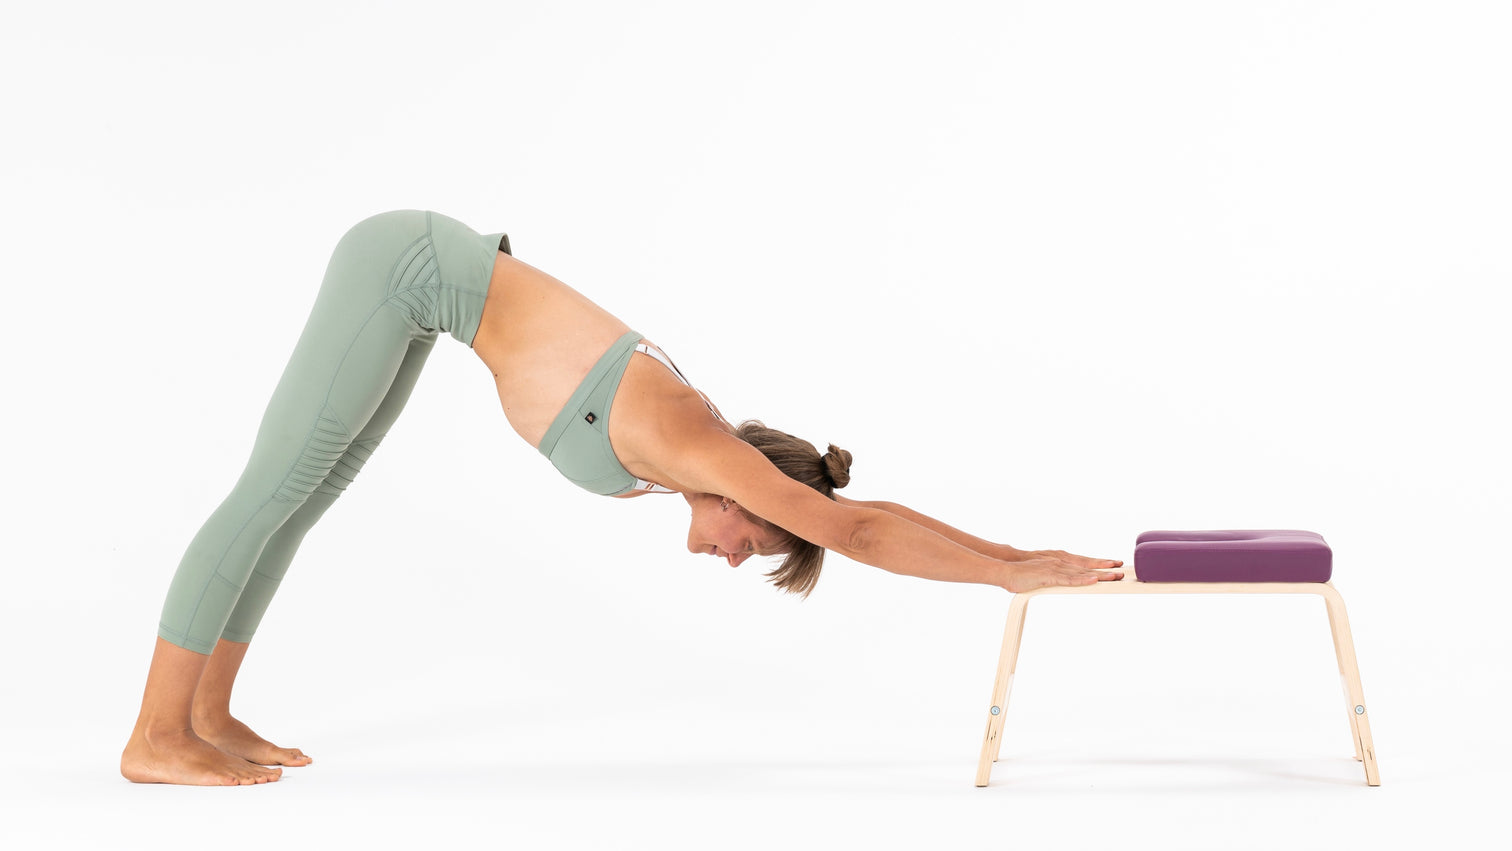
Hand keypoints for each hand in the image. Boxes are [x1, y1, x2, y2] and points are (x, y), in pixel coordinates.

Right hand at [1001, 552, 1124, 592]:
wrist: (1005, 570)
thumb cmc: (1022, 574)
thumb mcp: (1043, 575)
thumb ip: (1055, 577)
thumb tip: (1062, 581)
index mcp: (1059, 561)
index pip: (1084, 562)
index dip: (1099, 563)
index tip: (1114, 564)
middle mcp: (1060, 562)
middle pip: (1087, 565)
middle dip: (1105, 568)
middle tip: (1122, 571)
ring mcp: (1055, 568)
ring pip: (1081, 571)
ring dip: (1099, 574)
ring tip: (1114, 576)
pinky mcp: (1049, 576)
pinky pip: (1068, 579)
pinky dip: (1081, 579)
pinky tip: (1092, 580)